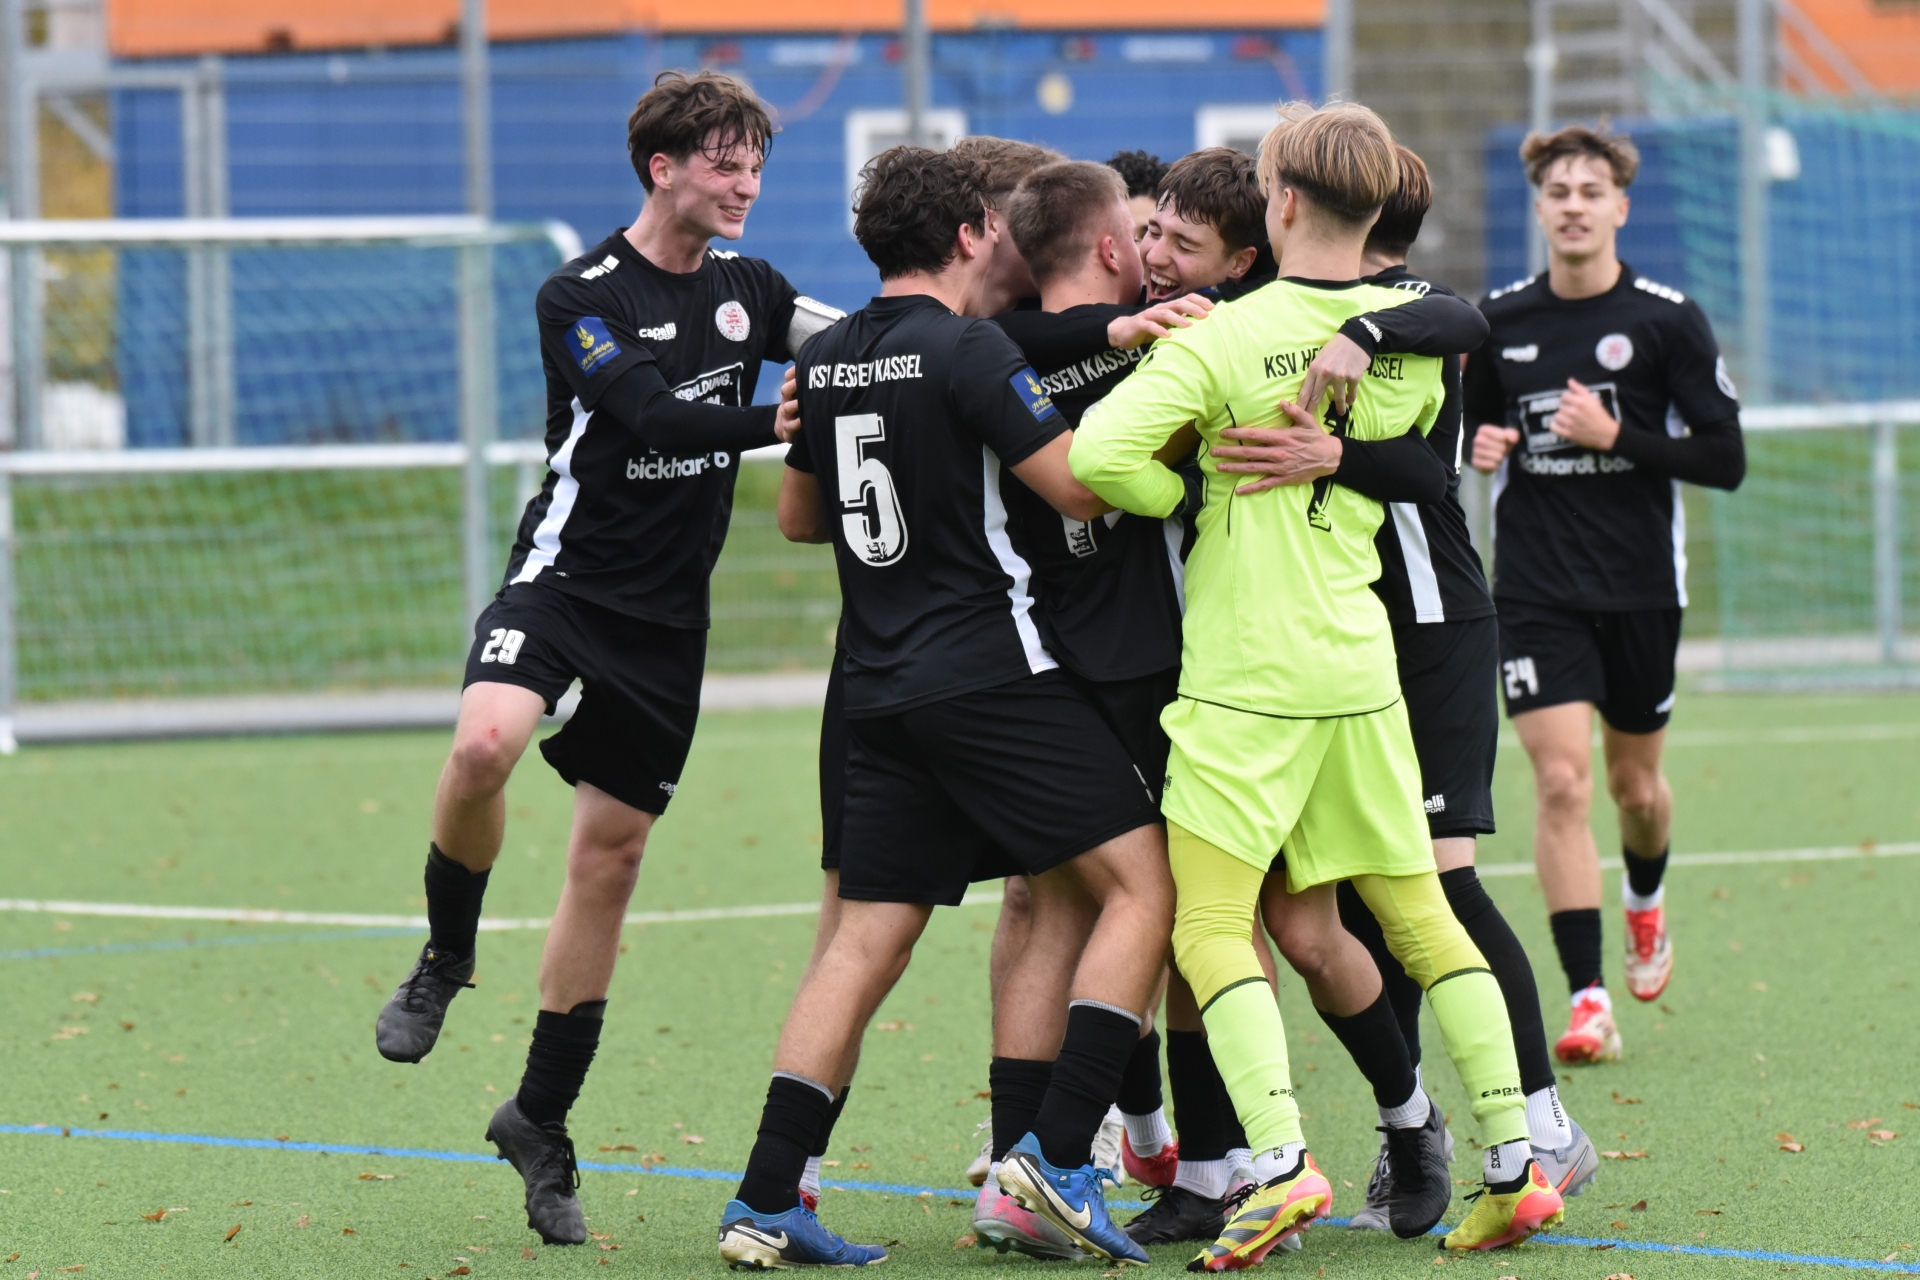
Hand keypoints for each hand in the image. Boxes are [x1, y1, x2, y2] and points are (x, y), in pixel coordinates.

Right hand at [775, 366, 801, 442]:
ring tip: (801, 402)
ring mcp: (785, 416)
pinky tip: (802, 421)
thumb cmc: (797, 410)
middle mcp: (786, 402)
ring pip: (786, 408)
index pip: (788, 378)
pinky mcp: (787, 429)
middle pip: (785, 391)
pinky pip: (790, 426)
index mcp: (790, 392)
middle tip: (800, 382)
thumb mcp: (799, 396)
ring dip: (794, 404)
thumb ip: (807, 386)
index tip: (799, 368)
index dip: (792, 373)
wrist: (783, 428)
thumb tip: (817, 370)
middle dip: (792, 386)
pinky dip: (796, 423)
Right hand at [1108, 293, 1212, 348]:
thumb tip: (1202, 322)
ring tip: (1188, 325)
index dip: (1200, 301)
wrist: (1124, 332)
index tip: (1213, 308)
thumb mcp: (1168, 324)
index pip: (1187, 298)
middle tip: (1205, 316)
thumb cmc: (1150, 329)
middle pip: (1178, 303)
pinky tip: (1168, 336)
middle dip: (1193, 308)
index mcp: (1169, 307)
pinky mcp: (1140, 324)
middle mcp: (1161, 308)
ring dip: (1178, 319)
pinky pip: (1151, 326)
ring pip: (1165, 313)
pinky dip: (1160, 330)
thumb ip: (1181, 321)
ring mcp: (1150, 315)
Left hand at [1212, 400, 1339, 493]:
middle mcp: (1278, 453)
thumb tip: (1280, 402)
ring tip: (1219, 467)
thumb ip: (1293, 411)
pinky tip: (1238, 491)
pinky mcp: (1284, 479)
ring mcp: (1280, 467)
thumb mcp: (1308, 420)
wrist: (1331, 458)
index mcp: (1282, 437)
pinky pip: (1265, 484)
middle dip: (1229, 451)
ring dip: (1234, 468)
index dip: (1237, 434)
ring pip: (1253, 468)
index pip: (1254, 435)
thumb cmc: (1317, 438)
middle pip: (1249, 452)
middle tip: (1213, 451)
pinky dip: (1251, 489)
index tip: (1223, 433)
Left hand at [1299, 332, 1368, 416]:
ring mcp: (1340, 376)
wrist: (1356, 338)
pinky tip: (1350, 403)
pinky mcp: (1354, 377)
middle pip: (1317, 397)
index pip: (1305, 391)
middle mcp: (1325, 374)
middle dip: (1312, 410)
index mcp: (1314, 369)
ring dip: (1338, 407)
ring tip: (1340, 413)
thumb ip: (1315, 372)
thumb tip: (1309, 387)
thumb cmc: (1335, 347)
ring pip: (1337, 398)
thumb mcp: (1319, 357)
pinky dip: (1350, 399)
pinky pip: (1351, 393)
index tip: (1296, 415)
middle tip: (1310, 421)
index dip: (1301, 405)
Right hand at [1470, 424, 1518, 472]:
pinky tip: (1493, 462)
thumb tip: (1512, 439)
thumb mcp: (1507, 436)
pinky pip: (1491, 465)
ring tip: (1498, 456)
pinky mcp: (1475, 462)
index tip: (1504, 440)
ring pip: (1496, 457)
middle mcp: (1477, 439)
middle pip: (1500, 447)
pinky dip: (1495, 465)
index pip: (1502, 436)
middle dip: (1504, 450)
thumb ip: (1512, 434)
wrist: (1488, 455)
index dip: (1506, 441)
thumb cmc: (1499, 443)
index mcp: (1484, 430)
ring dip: (1500, 458)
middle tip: (1502, 450)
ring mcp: (1475, 451)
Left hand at [1548, 378, 1620, 449]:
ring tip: (1569, 419)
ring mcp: (1569, 423)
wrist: (1605, 434)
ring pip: (1557, 415)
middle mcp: (1573, 412)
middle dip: (1566, 407)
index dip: (1568, 398)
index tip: (1573, 402)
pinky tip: (1562, 425)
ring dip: (1561, 416)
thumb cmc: (1600, 415)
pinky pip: (1553, 426)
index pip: (1564, 395)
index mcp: (1580, 402)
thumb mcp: (1593, 399)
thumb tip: (1569, 381)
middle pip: (1560, 405)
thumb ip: (1580, 389)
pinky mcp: (1567, 433)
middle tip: (1574, 412)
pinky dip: (1555, 425)